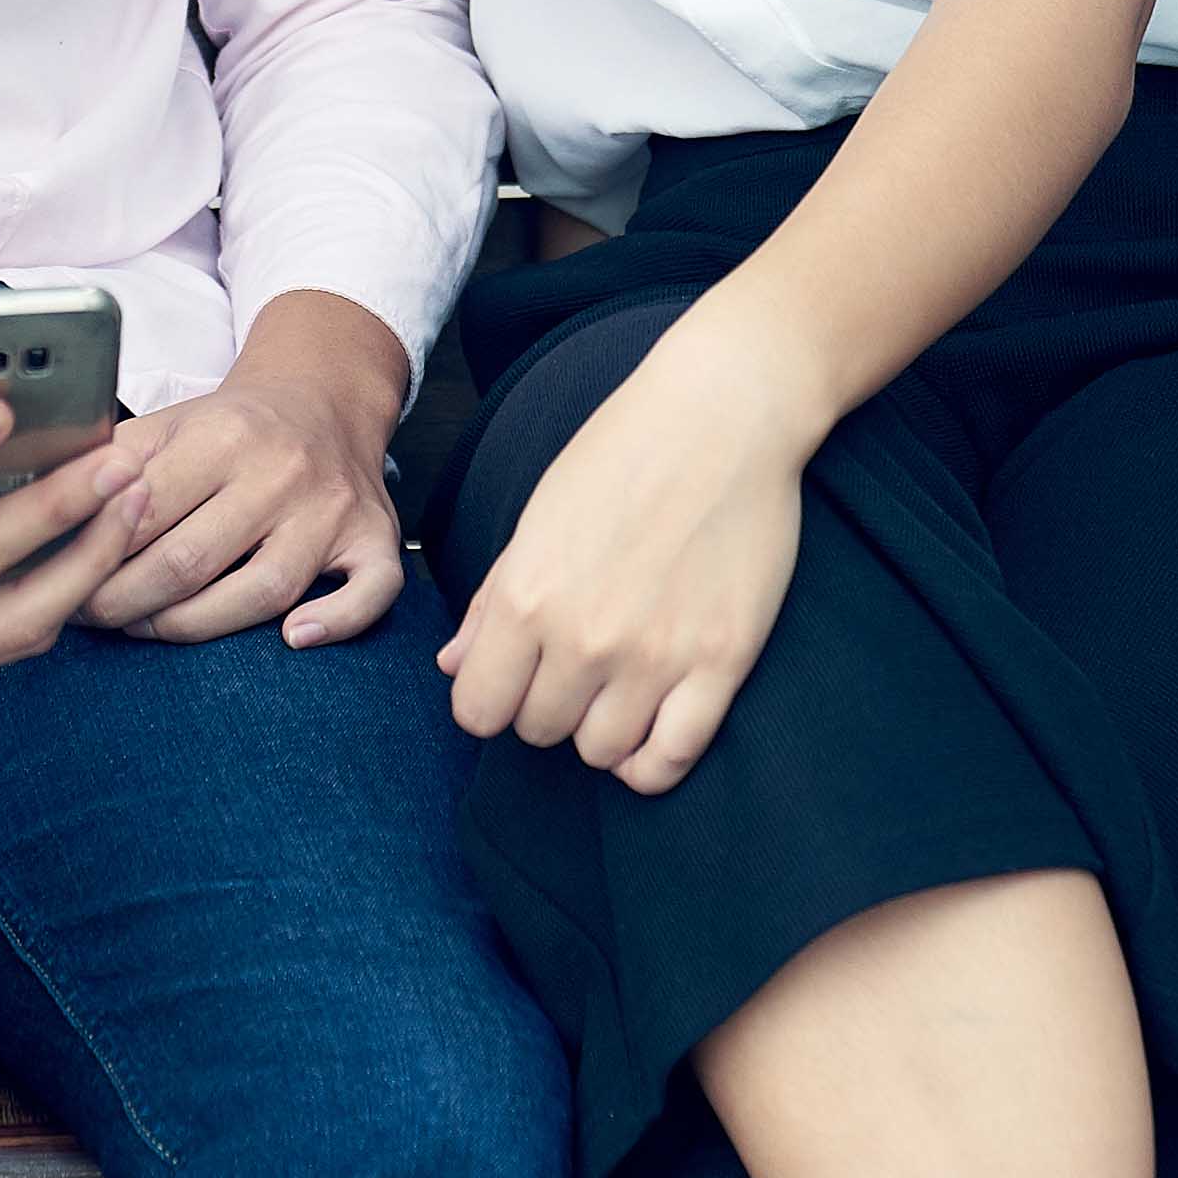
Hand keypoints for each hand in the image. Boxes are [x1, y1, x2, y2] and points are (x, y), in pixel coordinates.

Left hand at [90, 289, 413, 648]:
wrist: (324, 398)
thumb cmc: (231, 426)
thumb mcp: (168, 422)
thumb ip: (110, 462)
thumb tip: (39, 505)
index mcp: (222, 435)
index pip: (142, 514)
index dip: (94, 558)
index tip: (65, 580)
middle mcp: (281, 470)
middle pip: (191, 561)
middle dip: (127, 603)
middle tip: (94, 617)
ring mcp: (332, 508)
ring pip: (264, 589)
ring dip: (196, 626)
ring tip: (151, 630)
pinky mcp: (375, 537)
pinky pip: (371, 590)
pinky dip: (338, 621)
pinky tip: (294, 639)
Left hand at [440, 308, 820, 796]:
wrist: (722, 415)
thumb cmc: (623, 453)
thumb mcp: (538, 518)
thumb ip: (492, 601)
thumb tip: (455, 668)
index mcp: (525, 596)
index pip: (478, 709)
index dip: (491, 698)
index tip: (514, 677)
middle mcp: (583, 637)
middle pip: (538, 730)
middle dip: (547, 705)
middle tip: (573, 665)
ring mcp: (655, 655)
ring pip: (601, 753)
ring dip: (600, 728)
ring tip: (616, 686)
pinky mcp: (720, 662)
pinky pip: (671, 758)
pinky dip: (651, 762)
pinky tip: (650, 730)